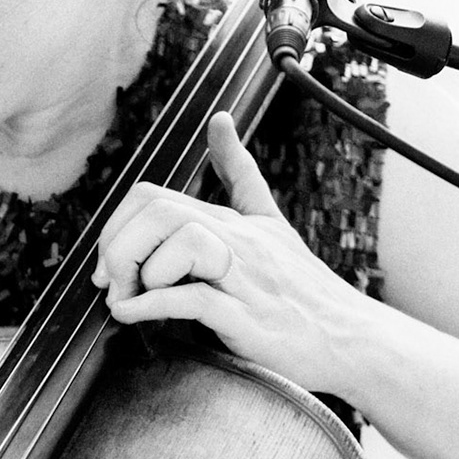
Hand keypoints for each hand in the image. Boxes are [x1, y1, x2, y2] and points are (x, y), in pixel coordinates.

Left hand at [92, 112, 384, 397]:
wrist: (351, 339)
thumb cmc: (303, 289)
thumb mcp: (270, 220)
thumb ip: (239, 174)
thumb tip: (219, 120)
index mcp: (233, 219)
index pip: (153, 197)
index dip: (117, 226)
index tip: (107, 261)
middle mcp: (238, 239)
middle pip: (160, 213)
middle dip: (119, 246)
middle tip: (111, 283)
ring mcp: (246, 275)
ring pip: (181, 243)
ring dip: (140, 273)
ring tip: (129, 300)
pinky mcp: (250, 316)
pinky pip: (192, 298)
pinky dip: (150, 306)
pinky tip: (132, 316)